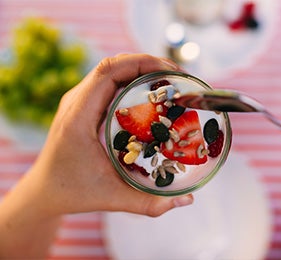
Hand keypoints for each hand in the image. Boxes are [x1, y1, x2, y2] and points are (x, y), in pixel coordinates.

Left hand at [28, 53, 193, 216]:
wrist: (45, 190)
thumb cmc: (74, 193)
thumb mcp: (113, 198)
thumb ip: (150, 203)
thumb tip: (188, 201)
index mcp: (78, 118)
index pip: (108, 73)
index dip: (140, 63)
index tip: (169, 71)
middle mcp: (75, 103)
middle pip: (111, 65)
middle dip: (146, 63)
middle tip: (176, 75)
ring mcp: (77, 101)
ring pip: (109, 70)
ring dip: (138, 68)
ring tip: (166, 79)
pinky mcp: (81, 105)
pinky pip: (107, 82)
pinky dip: (130, 78)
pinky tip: (148, 91)